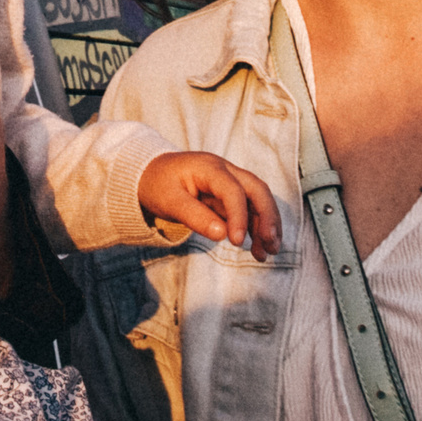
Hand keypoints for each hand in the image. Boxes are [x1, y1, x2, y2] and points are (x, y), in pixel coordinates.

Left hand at [137, 150, 281, 261]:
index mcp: (209, 167)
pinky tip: (257, 248)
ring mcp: (230, 181)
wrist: (150, 173)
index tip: (237, 242)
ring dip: (266, 225)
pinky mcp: (229, 195)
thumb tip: (222, 234)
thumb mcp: (168, 201)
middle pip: (257, 189)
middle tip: (270, 244)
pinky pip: (249, 209)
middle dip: (268, 217)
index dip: (239, 216)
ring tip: (267, 252)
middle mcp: (225, 170)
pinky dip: (255, 227)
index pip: (233, 190)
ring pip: (258, 200)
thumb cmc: (158, 184)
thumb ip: (194, 216)